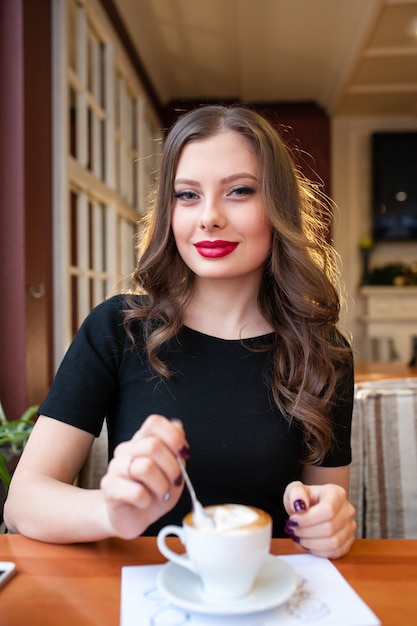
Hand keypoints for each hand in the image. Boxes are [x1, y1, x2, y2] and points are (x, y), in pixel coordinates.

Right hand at [100, 415, 188, 538]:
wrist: (133, 517)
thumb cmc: (153, 492)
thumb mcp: (173, 470)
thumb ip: (176, 449)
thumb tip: (178, 426)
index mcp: (142, 441)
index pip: (154, 423)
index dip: (173, 436)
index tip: (184, 454)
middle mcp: (127, 450)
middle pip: (153, 445)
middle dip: (172, 467)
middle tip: (175, 482)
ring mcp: (116, 467)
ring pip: (145, 467)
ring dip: (161, 486)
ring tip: (162, 494)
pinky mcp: (109, 487)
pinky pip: (136, 491)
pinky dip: (147, 500)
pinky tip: (145, 503)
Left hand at [283, 481, 355, 557]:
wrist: (310, 508)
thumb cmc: (304, 498)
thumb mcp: (294, 489)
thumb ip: (296, 493)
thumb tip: (299, 504)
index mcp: (336, 493)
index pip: (328, 509)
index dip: (308, 519)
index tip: (293, 520)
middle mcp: (347, 510)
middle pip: (330, 527)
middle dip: (307, 532)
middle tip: (293, 529)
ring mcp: (350, 527)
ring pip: (334, 542)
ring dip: (311, 543)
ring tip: (299, 537)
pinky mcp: (348, 541)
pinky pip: (336, 552)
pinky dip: (318, 551)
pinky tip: (308, 543)